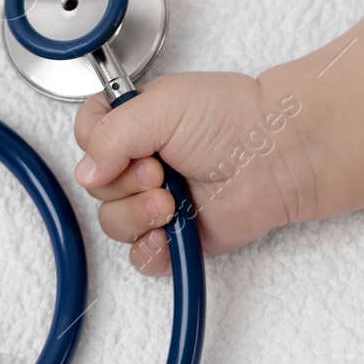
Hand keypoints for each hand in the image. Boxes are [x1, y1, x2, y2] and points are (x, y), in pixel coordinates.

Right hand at [71, 72, 311, 274]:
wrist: (279, 155)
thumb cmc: (232, 118)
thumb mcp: (160, 105)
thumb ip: (109, 134)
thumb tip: (86, 172)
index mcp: (131, 125)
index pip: (85, 139)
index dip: (95, 148)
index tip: (126, 148)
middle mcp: (139, 164)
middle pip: (95, 187)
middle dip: (123, 185)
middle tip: (160, 172)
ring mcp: (155, 202)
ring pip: (113, 223)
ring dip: (137, 216)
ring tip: (171, 202)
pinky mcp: (175, 236)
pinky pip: (140, 257)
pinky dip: (148, 251)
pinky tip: (166, 235)